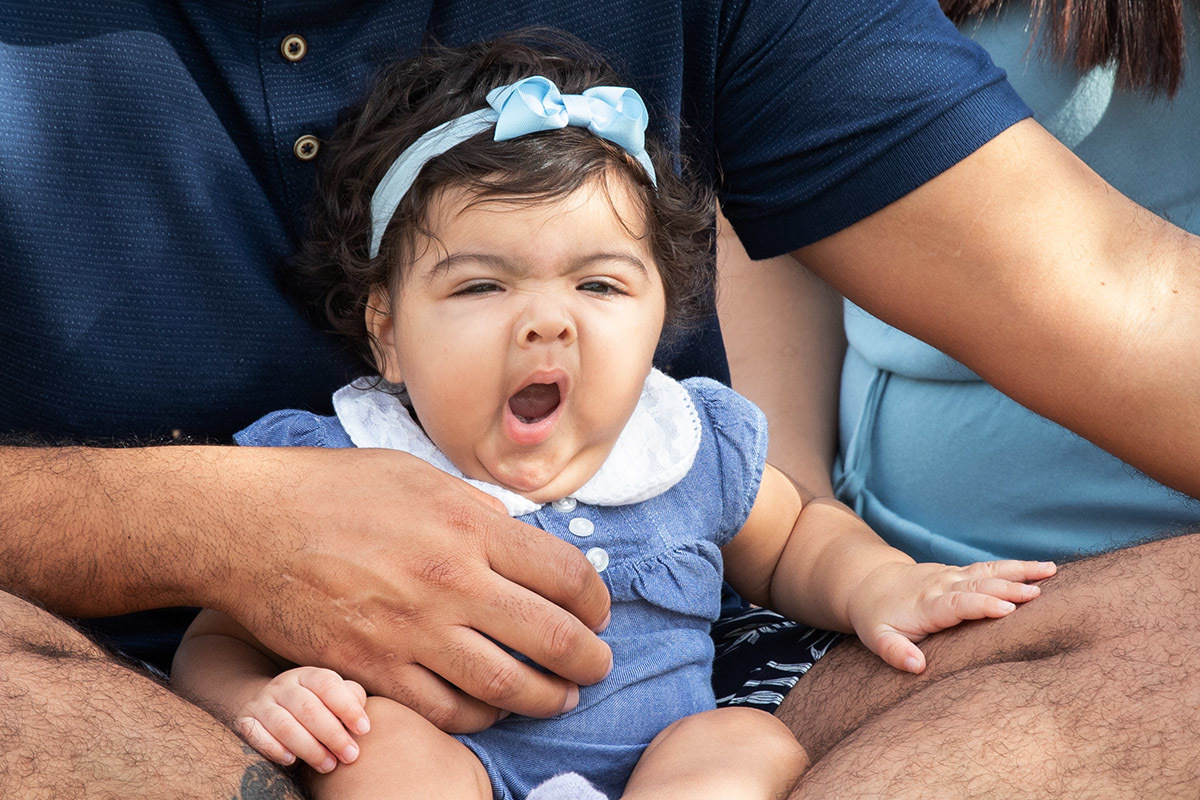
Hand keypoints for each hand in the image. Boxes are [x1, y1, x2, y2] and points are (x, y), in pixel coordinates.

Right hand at [210, 447, 611, 732]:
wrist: (246, 524)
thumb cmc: (333, 490)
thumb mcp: (419, 476)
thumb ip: (478, 511)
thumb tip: (520, 539)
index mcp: (469, 526)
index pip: (567, 575)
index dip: (596, 602)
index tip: (598, 612)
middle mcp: (450, 582)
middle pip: (552, 638)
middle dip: (590, 660)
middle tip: (598, 666)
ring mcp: (410, 632)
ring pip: (506, 688)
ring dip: (546, 699)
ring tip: (558, 697)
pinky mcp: (371, 670)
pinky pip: (444, 712)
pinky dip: (479, 717)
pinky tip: (489, 708)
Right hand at [237, 666, 367, 772]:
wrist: (266, 704)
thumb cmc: (312, 704)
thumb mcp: (331, 696)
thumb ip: (349, 700)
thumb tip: (362, 718)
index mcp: (308, 675)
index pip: (328, 685)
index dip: (347, 707)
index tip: (364, 729)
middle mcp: (283, 686)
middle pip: (308, 708)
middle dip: (333, 735)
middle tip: (350, 755)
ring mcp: (262, 703)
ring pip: (284, 725)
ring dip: (309, 748)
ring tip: (328, 765)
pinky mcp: (245, 721)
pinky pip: (256, 735)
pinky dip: (274, 749)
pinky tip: (292, 761)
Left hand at [846, 559, 1057, 672]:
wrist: (870, 583)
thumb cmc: (877, 617)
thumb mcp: (877, 638)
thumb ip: (895, 652)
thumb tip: (917, 667)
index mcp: (926, 604)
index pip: (956, 603)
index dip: (981, 605)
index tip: (1007, 610)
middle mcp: (942, 585)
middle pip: (978, 585)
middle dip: (1007, 588)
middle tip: (1038, 594)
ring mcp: (952, 576)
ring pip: (988, 571)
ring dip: (1019, 571)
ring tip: (1051, 571)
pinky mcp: (960, 573)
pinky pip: (990, 569)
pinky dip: (1016, 568)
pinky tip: (1042, 570)